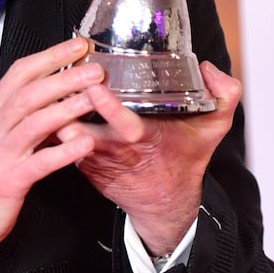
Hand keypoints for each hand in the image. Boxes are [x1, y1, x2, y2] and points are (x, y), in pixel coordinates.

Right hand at [0, 36, 107, 258]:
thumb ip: (22, 113)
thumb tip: (55, 91)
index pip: (20, 73)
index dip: (50, 57)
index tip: (77, 47)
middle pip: (29, 93)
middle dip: (64, 77)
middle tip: (93, 69)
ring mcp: (0, 154)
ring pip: (34, 123)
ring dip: (66, 108)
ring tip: (93, 98)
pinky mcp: (10, 181)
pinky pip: (40, 162)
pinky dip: (64, 151)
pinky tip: (84, 143)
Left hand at [57, 58, 240, 256]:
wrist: (163, 203)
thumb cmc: (184, 159)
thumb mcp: (213, 130)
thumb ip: (224, 96)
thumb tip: (209, 69)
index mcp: (146, 139)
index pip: (123, 124)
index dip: (107, 106)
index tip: (94, 85)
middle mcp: (116, 150)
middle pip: (82, 127)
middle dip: (68, 104)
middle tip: (58, 74)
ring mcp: (95, 158)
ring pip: (64, 134)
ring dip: (55, 112)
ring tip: (49, 82)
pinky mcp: (82, 163)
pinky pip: (61, 142)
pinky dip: (53, 122)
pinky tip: (49, 100)